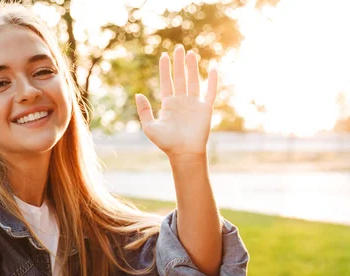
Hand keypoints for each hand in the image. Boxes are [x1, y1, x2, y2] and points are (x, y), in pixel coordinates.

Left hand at [135, 44, 217, 158]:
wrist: (183, 152)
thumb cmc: (166, 142)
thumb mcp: (150, 126)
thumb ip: (144, 110)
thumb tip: (138, 94)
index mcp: (168, 104)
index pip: (166, 82)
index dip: (165, 69)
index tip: (163, 55)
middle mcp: (181, 102)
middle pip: (180, 77)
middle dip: (178, 63)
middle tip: (178, 47)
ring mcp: (194, 104)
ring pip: (194, 80)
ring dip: (192, 67)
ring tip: (190, 53)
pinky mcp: (205, 108)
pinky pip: (210, 92)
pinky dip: (213, 81)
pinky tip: (213, 69)